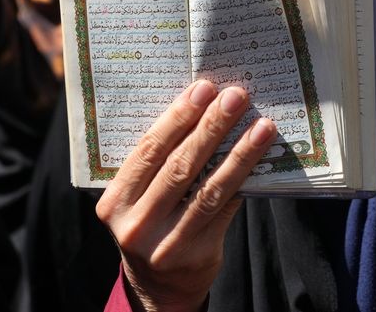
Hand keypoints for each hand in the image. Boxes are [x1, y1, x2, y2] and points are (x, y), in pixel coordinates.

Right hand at [96, 80, 276, 311]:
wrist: (158, 286)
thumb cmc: (151, 225)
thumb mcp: (138, 199)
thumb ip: (157, 165)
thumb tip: (203, 111)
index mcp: (114, 202)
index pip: (148, 151)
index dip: (177, 117)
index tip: (203, 88)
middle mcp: (136, 224)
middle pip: (180, 165)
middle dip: (211, 126)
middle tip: (235, 96)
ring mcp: (167, 242)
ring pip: (209, 188)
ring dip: (239, 153)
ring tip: (261, 126)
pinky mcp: (197, 253)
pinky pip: (226, 209)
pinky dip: (244, 180)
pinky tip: (260, 158)